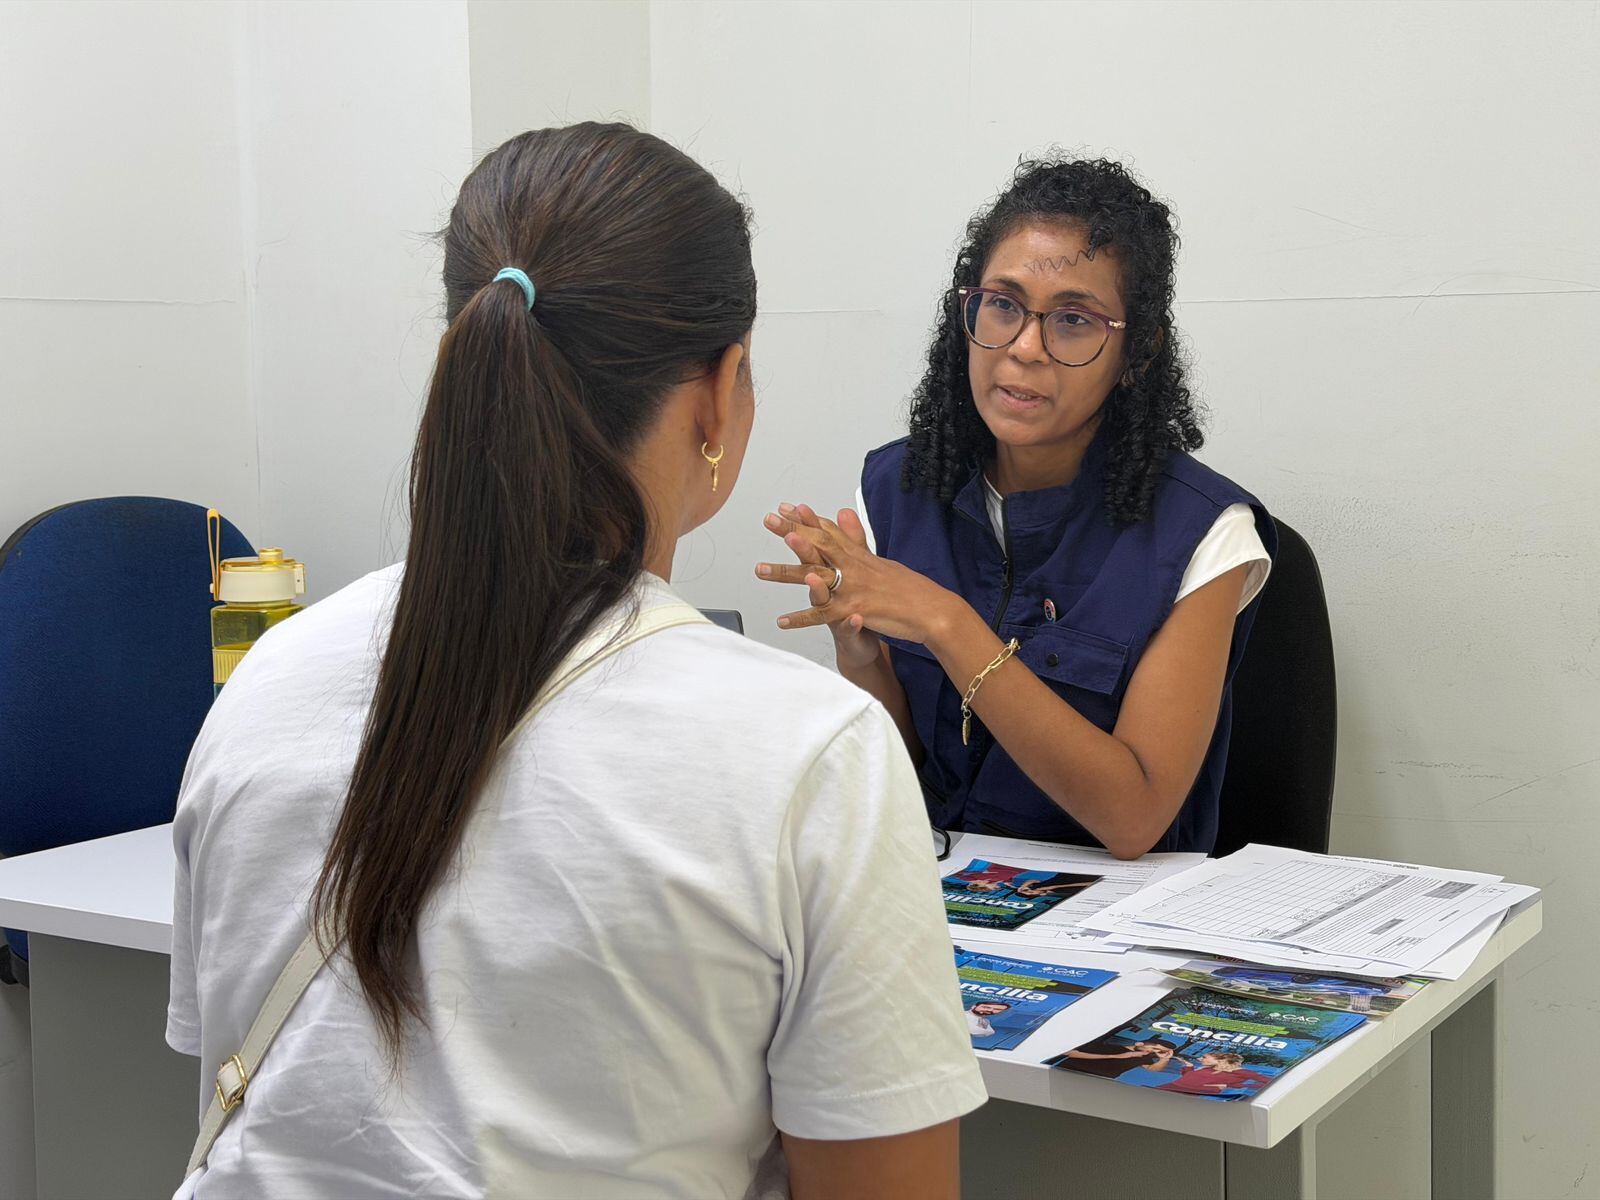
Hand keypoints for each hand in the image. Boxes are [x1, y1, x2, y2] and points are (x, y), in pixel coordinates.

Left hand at [754, 503, 963, 651]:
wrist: (932, 610)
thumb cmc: (910, 588)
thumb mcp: (882, 561)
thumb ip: (858, 541)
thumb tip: (845, 515)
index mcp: (860, 556)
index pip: (830, 532)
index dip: (807, 519)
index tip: (786, 507)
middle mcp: (854, 567)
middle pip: (818, 545)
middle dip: (791, 532)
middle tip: (769, 520)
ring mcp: (854, 588)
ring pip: (814, 579)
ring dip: (786, 574)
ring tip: (760, 570)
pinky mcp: (855, 610)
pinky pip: (823, 616)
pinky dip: (802, 619)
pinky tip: (782, 621)